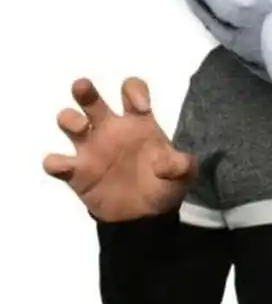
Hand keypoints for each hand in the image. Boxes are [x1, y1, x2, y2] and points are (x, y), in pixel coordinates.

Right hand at [43, 77, 197, 221]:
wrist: (147, 217)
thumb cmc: (165, 184)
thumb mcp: (184, 174)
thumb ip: (181, 165)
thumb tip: (170, 163)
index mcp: (138, 121)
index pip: (131, 90)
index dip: (134, 92)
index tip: (142, 108)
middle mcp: (111, 129)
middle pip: (91, 100)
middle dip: (85, 91)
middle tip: (83, 87)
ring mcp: (91, 149)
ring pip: (69, 121)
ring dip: (69, 119)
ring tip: (82, 128)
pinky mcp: (77, 173)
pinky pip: (56, 162)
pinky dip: (56, 162)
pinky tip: (67, 166)